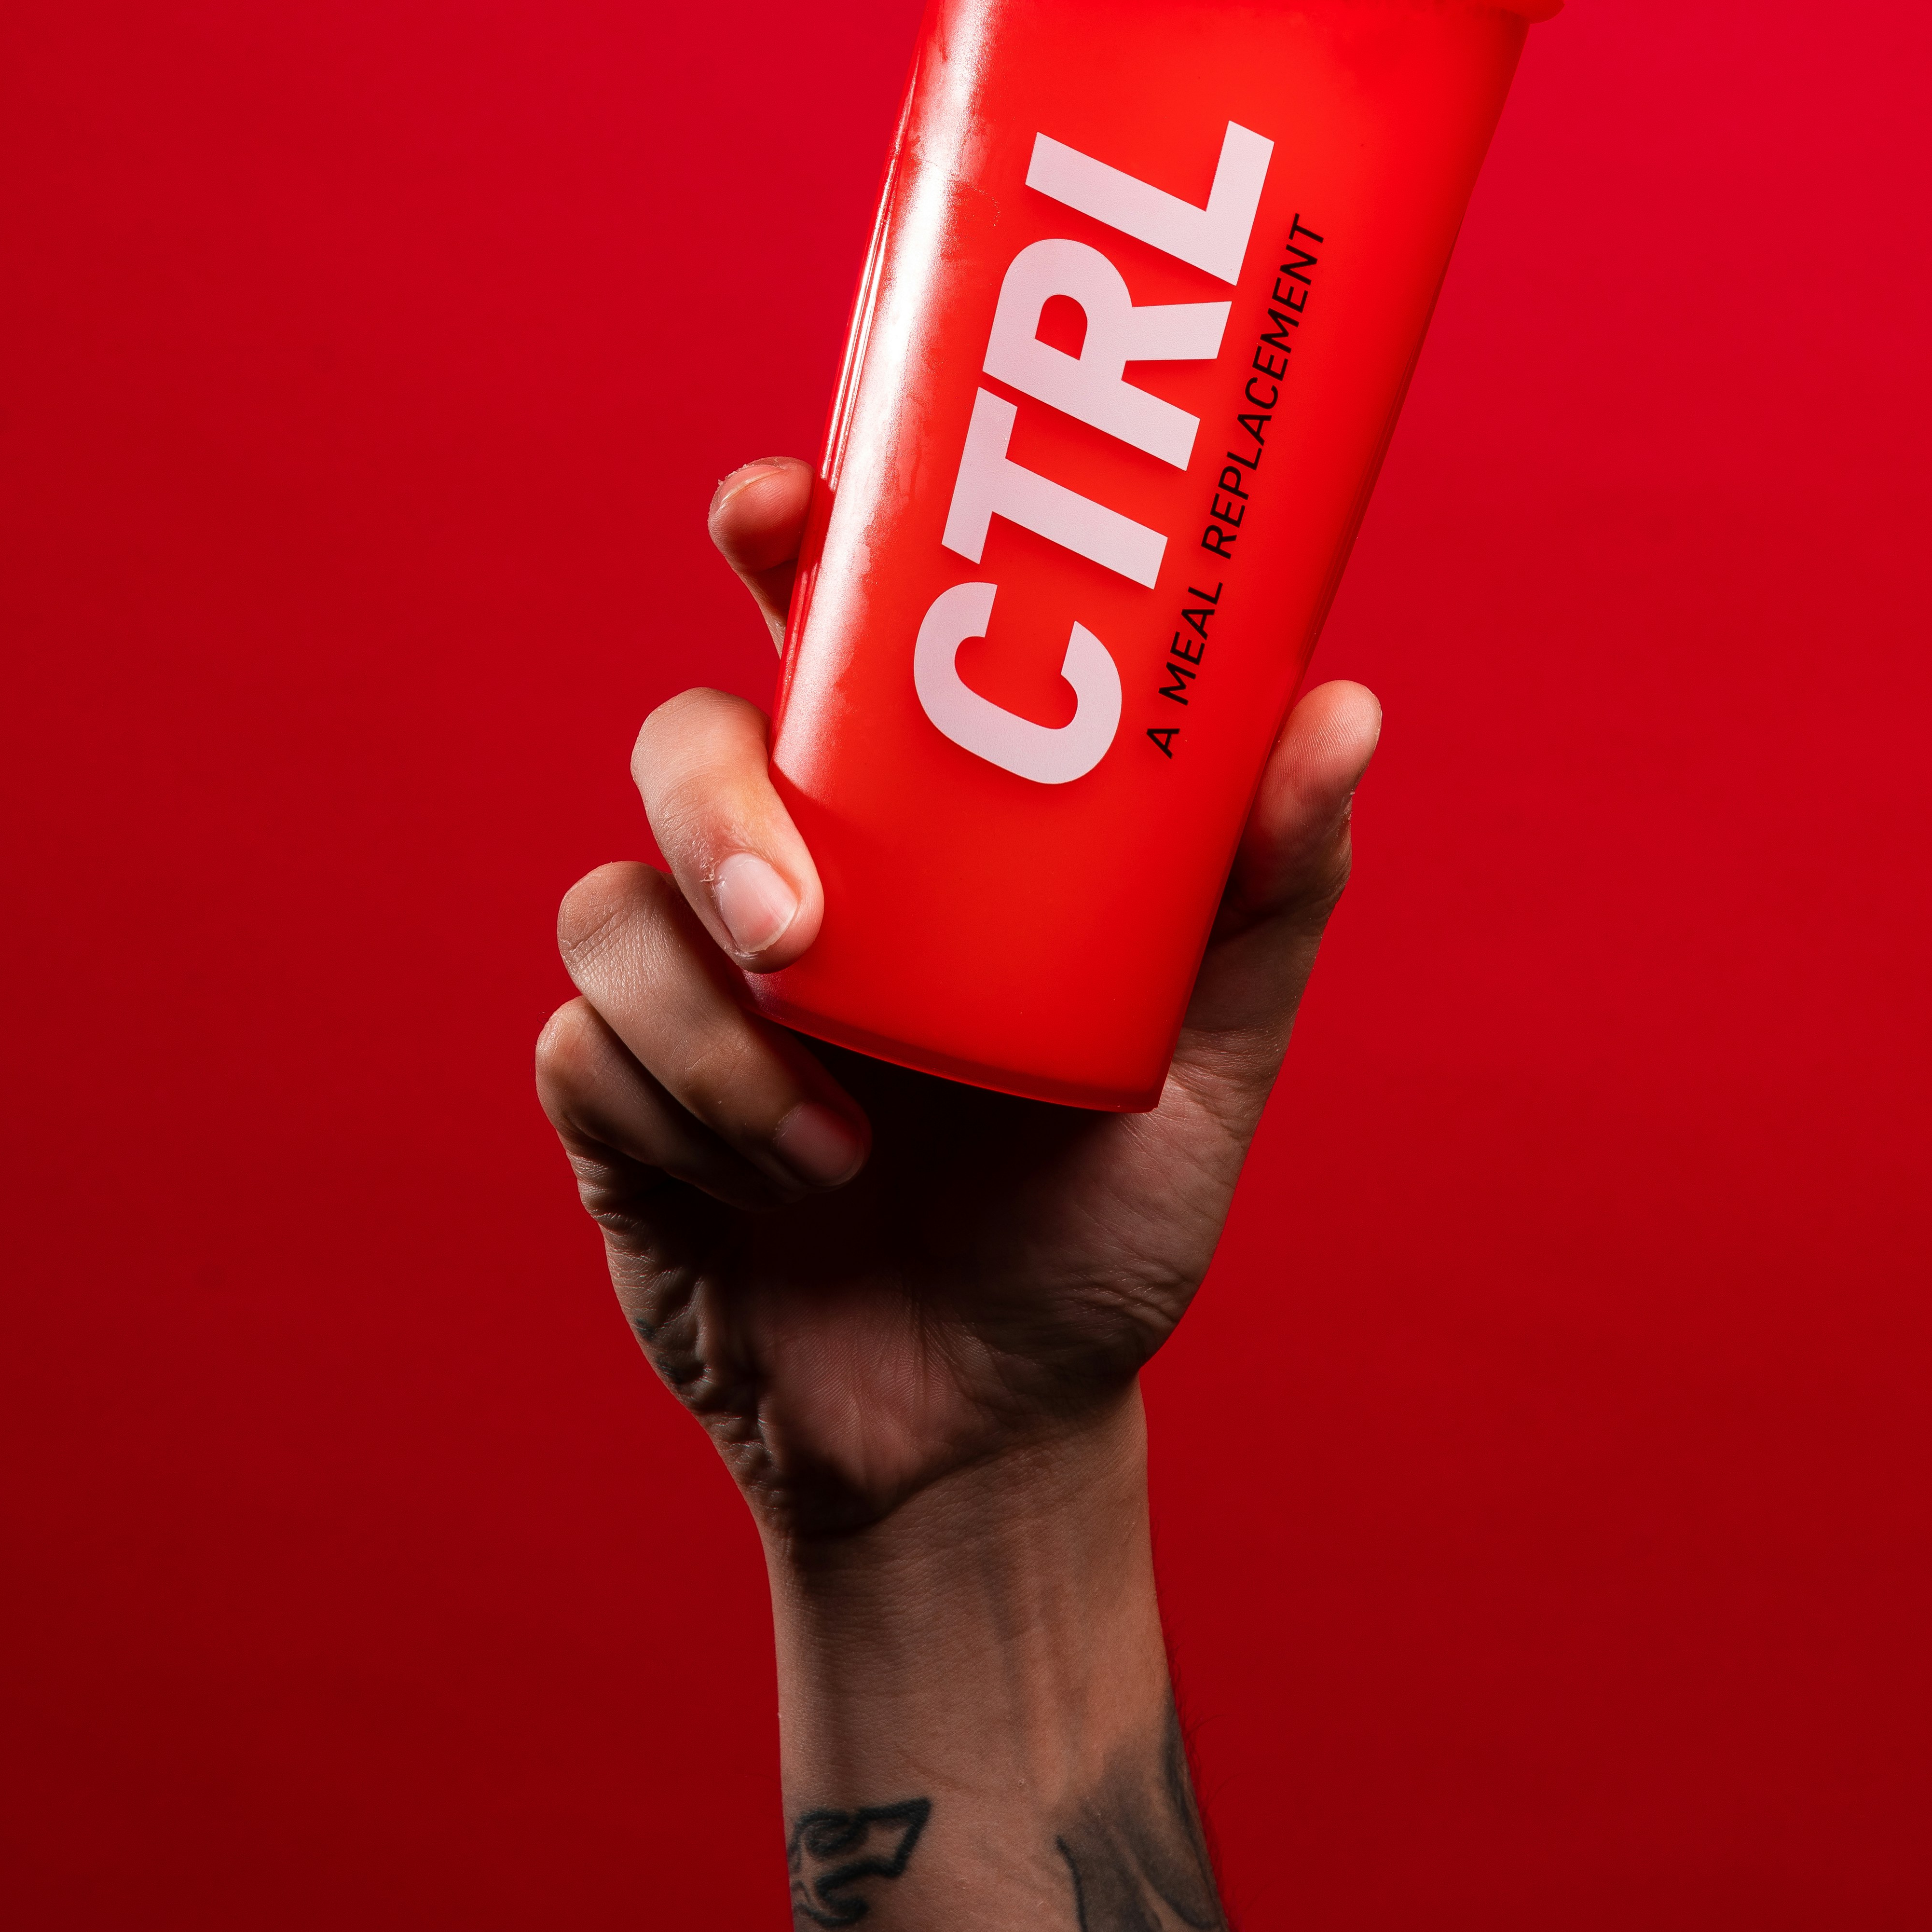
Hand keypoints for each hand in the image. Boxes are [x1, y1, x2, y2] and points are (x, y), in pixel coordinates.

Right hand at [536, 454, 1379, 1543]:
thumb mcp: (1211, 1047)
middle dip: (713, 800)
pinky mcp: (614, 1108)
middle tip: (799, 916)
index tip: (771, 508)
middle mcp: (781, 873)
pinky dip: (693, 1118)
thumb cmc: (1100, 1207)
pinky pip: (588, 1055)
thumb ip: (1272, 887)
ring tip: (841, 1140)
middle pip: (681, 744)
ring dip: (715, 1025)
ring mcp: (684, 987)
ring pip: (613, 909)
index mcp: (898, 820)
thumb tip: (1343, 706)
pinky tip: (794, 1187)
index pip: (810, 626)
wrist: (998, 1423)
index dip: (775, 537)